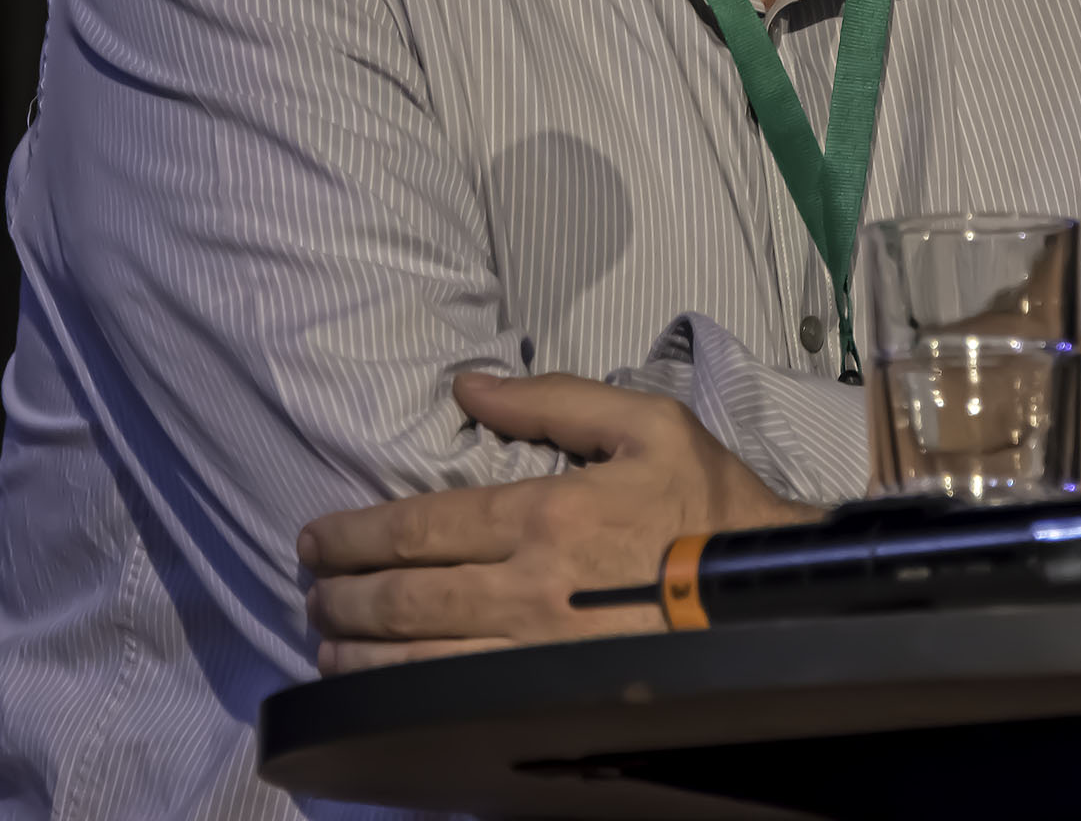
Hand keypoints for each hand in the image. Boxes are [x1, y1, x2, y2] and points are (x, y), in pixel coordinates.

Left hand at [297, 372, 815, 673]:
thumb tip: (469, 383)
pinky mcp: (551, 694)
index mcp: (546, 513)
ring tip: (325, 638)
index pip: (421, 525)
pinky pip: (457, 696)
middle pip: (405, 596)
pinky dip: (400, 694)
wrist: (772, 596)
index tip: (317, 538)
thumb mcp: (645, 423)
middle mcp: (529, 587)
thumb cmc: (711, 506)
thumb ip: (551, 400)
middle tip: (308, 586)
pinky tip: (375, 689)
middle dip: (341, 592)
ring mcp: (536, 651)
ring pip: (418, 656)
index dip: (356, 535)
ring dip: (357, 648)